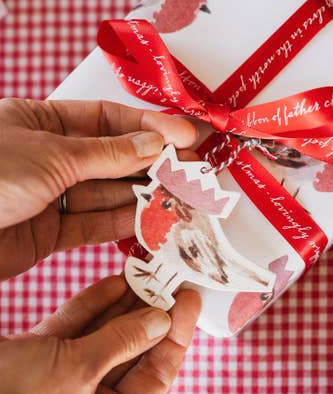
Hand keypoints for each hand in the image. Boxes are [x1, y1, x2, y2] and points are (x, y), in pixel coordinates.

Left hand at [0, 98, 196, 279]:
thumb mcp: (51, 155)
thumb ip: (107, 154)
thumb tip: (155, 144)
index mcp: (41, 122)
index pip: (107, 119)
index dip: (148, 127)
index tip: (183, 135)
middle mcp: (49, 158)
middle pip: (113, 159)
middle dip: (152, 164)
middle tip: (190, 170)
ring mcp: (51, 197)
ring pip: (107, 194)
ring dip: (143, 197)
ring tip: (179, 197)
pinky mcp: (49, 233)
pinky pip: (93, 225)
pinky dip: (122, 224)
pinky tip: (149, 220)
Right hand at [0, 275, 200, 393]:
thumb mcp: (75, 372)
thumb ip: (122, 342)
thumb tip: (161, 320)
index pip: (158, 372)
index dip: (177, 333)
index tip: (189, 298)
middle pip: (135, 347)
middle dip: (151, 311)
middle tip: (168, 277)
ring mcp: (67, 376)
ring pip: (107, 333)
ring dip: (125, 302)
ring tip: (147, 271)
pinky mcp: (44, 356)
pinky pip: (78, 326)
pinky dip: (94, 303)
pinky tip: (116, 280)